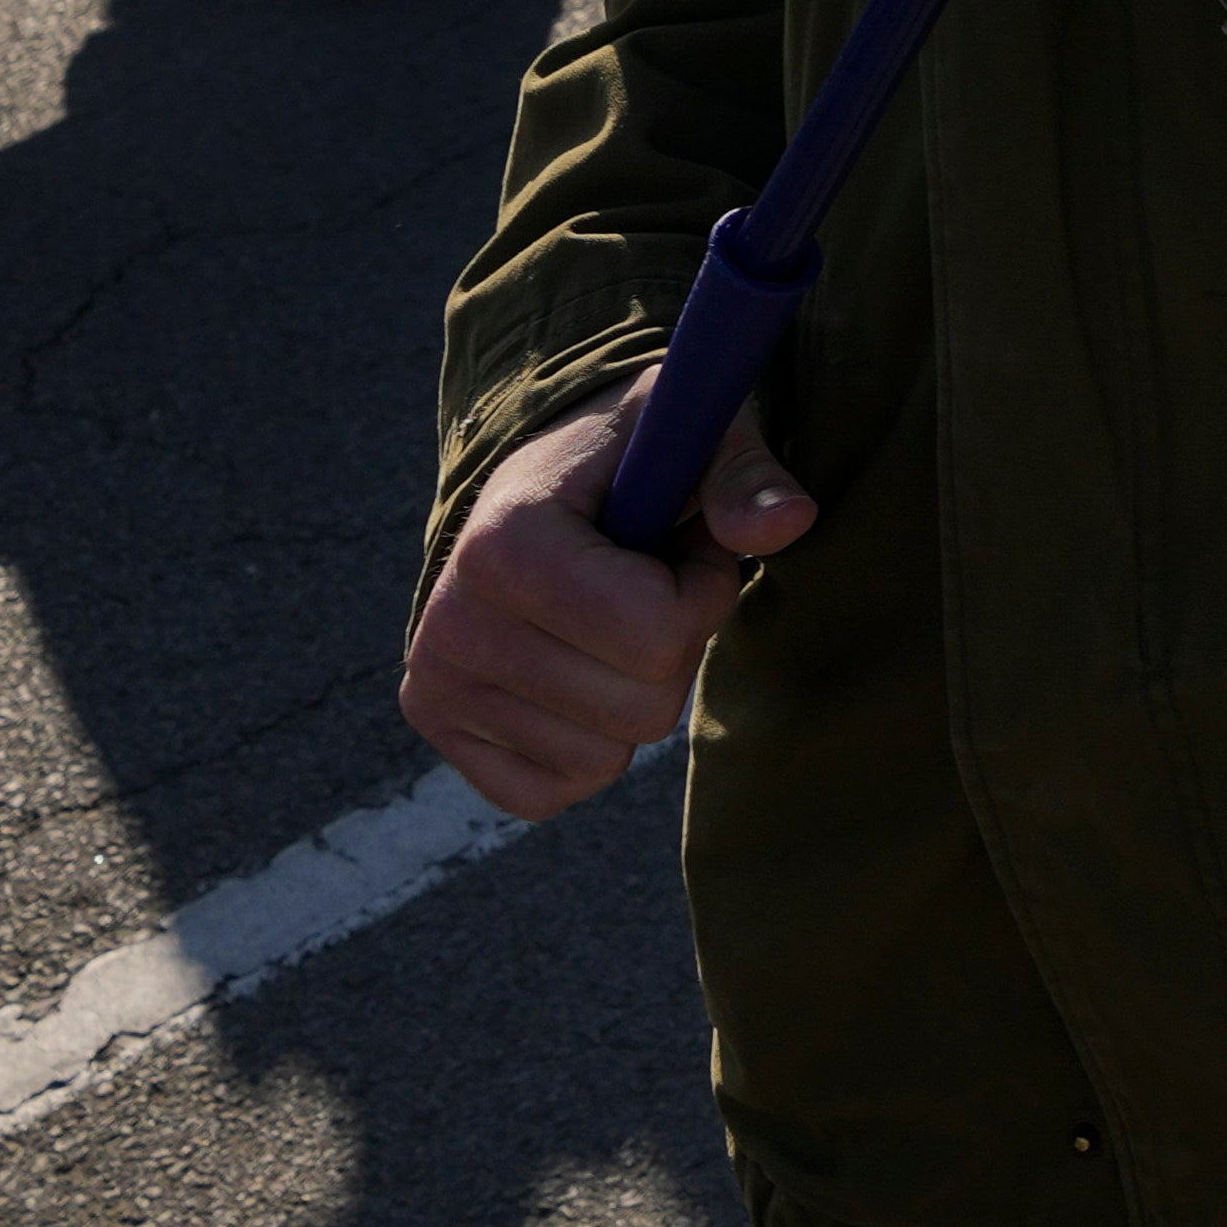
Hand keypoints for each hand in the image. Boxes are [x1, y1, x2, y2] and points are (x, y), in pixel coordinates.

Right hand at [400, 387, 810, 820]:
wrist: (528, 483)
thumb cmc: (623, 458)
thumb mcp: (686, 437)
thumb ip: (742, 475)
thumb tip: (790, 521)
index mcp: (504, 543)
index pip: (656, 634)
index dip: (701, 592)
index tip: (683, 547)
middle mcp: (451, 623)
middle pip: (641, 709)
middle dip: (674, 648)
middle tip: (647, 586)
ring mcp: (437, 683)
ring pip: (605, 759)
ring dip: (632, 694)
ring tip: (607, 617)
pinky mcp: (439, 726)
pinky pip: (553, 790)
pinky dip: (586, 742)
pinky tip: (574, 668)